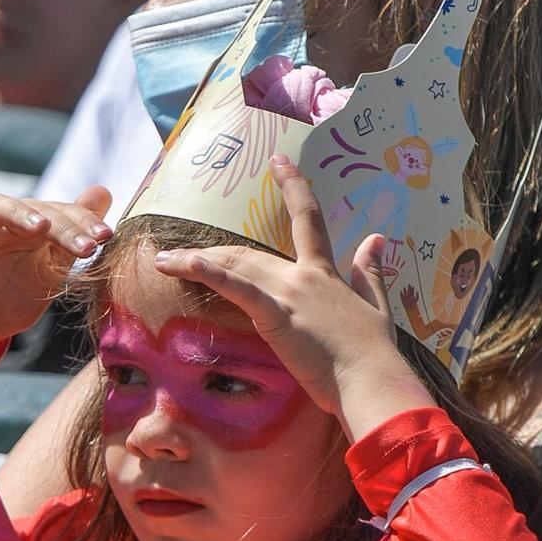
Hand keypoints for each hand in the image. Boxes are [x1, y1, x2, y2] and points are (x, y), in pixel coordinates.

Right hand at [0, 187, 111, 361]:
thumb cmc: (9, 301)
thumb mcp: (48, 274)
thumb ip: (72, 239)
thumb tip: (105, 192)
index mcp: (29, 227)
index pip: (59, 214)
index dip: (83, 222)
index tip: (106, 238)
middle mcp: (2, 222)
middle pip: (34, 210)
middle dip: (63, 225)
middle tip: (87, 243)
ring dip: (21, 214)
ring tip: (42, 228)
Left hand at [153, 155, 429, 432]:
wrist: (373, 381)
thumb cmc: (373, 353)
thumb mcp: (376, 306)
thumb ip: (372, 271)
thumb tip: (377, 237)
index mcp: (325, 273)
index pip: (308, 218)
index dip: (293, 186)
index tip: (278, 159)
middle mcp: (303, 276)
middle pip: (249, 252)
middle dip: (212, 250)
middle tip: (176, 252)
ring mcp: (288, 294)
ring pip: (235, 266)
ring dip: (195, 262)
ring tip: (164, 261)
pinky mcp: (276, 317)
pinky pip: (238, 290)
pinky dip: (210, 274)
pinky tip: (185, 263)